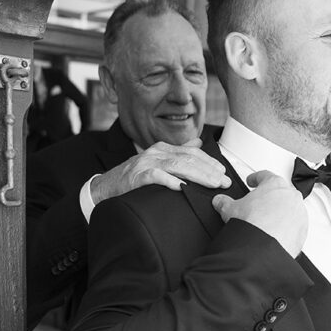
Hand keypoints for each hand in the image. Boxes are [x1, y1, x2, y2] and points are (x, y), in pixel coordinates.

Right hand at [91, 138, 230, 203]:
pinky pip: (156, 176)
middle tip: (224, 182)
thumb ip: (178, 153)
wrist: (106, 187)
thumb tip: (198, 142)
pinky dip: (170, 181)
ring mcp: (146, 163)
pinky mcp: (136, 176)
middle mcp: (156, 152)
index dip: (210, 162)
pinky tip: (183, 188)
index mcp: (163, 149)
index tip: (224, 173)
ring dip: (198, 176)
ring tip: (212, 184)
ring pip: (177, 166)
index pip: (192, 153)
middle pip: (188, 159)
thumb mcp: (158, 162)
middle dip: (209, 170)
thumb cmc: (135, 177)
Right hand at [212, 170, 307, 256]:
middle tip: (259, 204)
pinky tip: (276, 234)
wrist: (264, 248)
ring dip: (280, 213)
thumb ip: (224, 202)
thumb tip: (219, 201)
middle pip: (280, 192)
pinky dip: (287, 228)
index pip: (265, 176)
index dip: (256, 178)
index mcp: (275, 184)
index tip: (252, 181)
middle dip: (270, 197)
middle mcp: (291, 196)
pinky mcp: (302, 230)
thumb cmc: (253, 224)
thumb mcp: (230, 209)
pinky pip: (295, 226)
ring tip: (267, 222)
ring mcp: (299, 213)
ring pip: (290, 209)